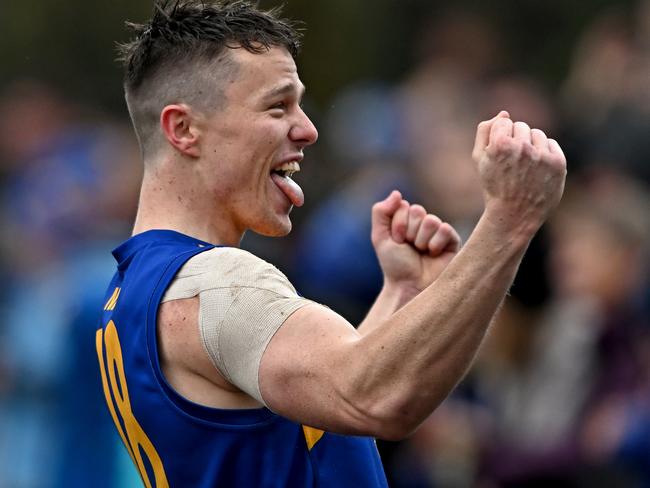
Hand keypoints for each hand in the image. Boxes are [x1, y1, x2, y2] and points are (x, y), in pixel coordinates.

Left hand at [371, 191, 460, 291]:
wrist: (409, 286)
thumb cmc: (395, 265)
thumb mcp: (380, 237)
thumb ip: (381, 212)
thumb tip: (397, 193)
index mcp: (407, 220)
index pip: (403, 206)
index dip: (398, 225)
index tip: (397, 242)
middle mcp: (423, 223)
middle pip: (417, 210)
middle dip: (409, 232)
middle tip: (409, 247)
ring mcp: (438, 231)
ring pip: (431, 220)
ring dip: (421, 240)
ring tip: (421, 252)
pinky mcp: (453, 241)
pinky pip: (445, 229)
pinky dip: (435, 244)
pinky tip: (434, 254)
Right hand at [473, 111, 566, 235]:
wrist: (514, 214)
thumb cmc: (494, 186)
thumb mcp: (479, 160)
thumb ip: (485, 131)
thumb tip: (504, 114)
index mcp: (500, 144)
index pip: (504, 122)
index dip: (500, 138)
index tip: (499, 154)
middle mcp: (522, 147)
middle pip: (521, 126)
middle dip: (516, 140)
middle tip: (512, 164)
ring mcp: (542, 155)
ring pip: (537, 134)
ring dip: (531, 145)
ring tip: (524, 167)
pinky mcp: (558, 163)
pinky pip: (551, 144)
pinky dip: (544, 153)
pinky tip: (536, 169)